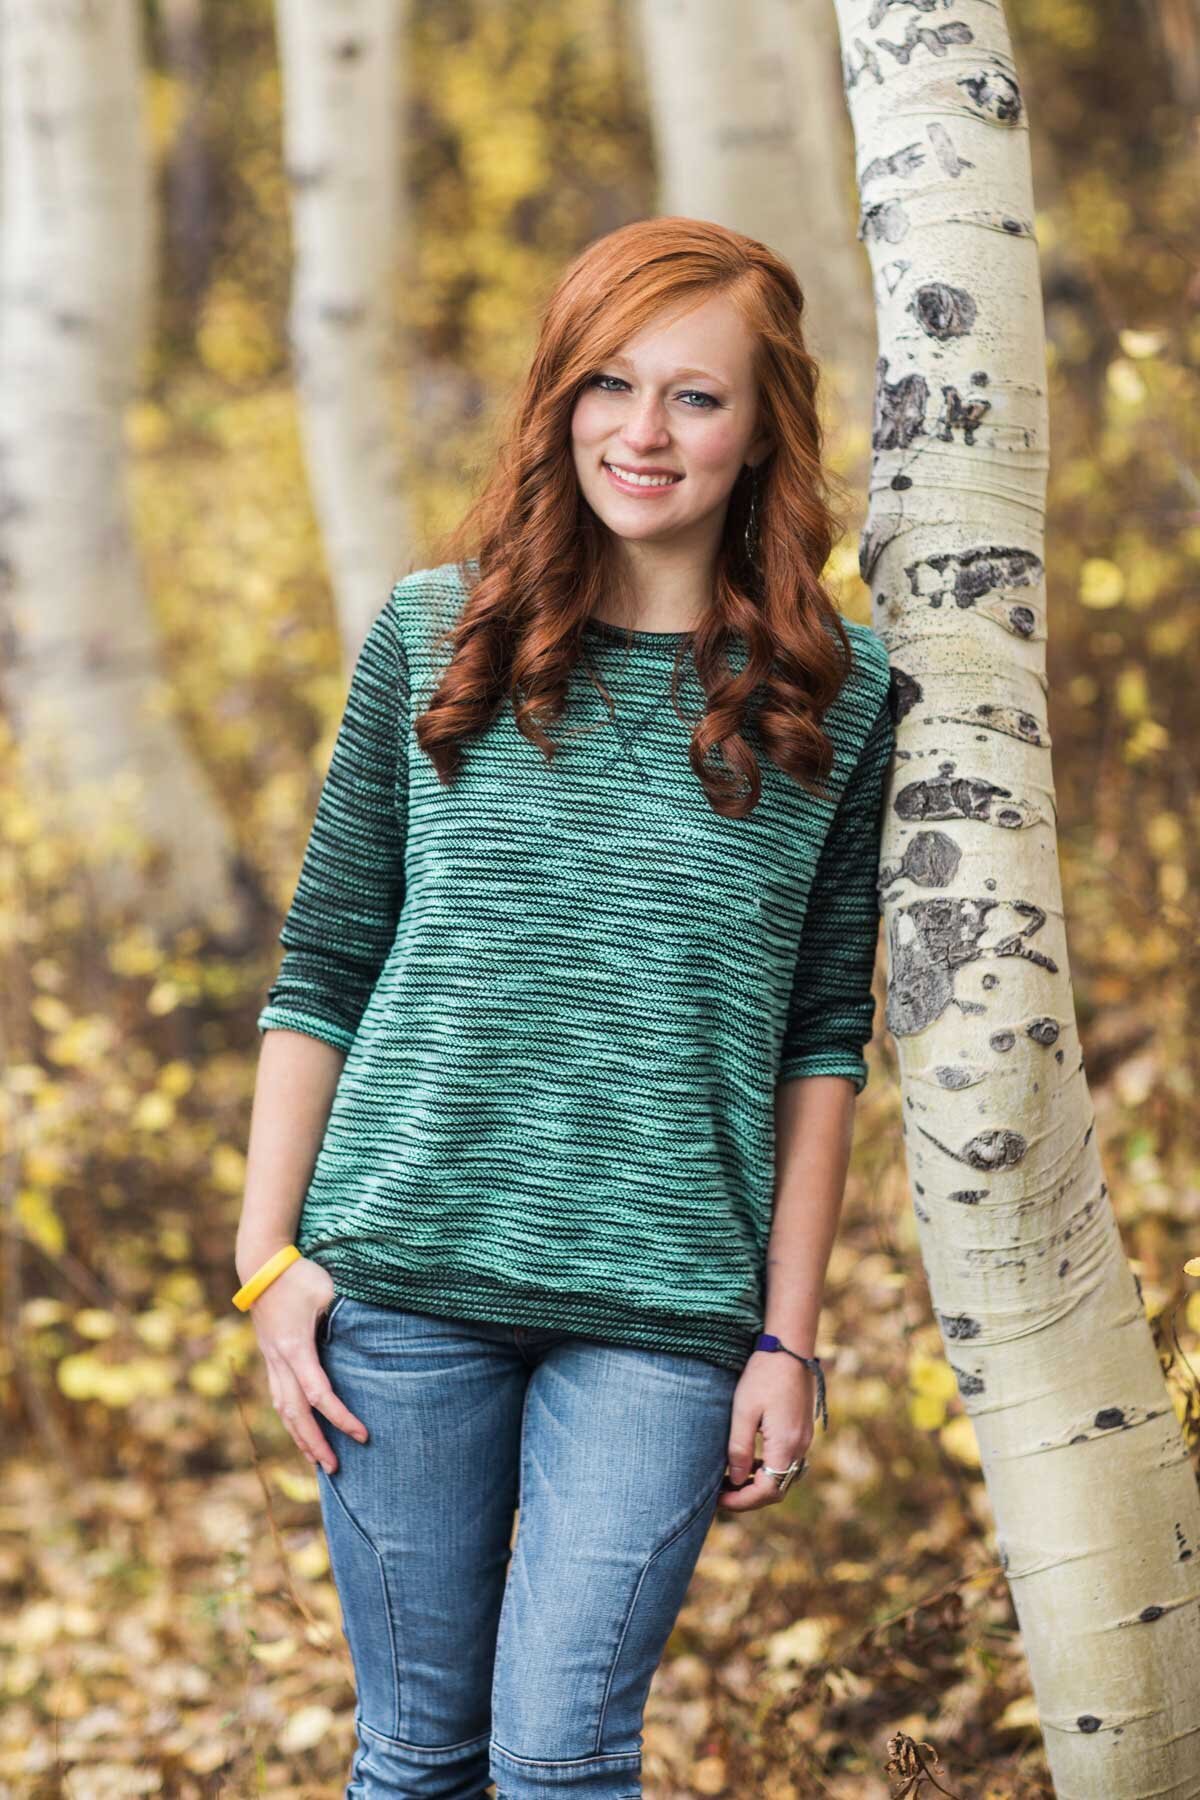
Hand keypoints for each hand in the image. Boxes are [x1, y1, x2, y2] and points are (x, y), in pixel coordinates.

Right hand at [244, 1255, 368, 1473]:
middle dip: (316, 1443)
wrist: (261, 1267)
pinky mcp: (271, 1358)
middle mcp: (280, 1361)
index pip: (319, 1394)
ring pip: (283, 1410)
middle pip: (296, 1413)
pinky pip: (279, 1397)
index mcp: (295, 1348)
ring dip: (300, 1438)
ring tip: (317, 1462)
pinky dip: (290, 1420)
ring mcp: (272, 1361)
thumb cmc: (299, 1277)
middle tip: (336, 1468)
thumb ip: (344, 1316)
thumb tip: (368, 1337)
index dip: (340, 1418)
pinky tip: (300, 1433)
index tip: (362, 1435)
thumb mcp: (328, 1292)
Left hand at [717, 1350, 814, 1511]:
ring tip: (730, 1480)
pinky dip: (768, 1468)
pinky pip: (786, 1461)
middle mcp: (800, 1447)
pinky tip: (749, 1460)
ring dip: (758, 1483)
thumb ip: (738, 1449)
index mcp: (785, 1445)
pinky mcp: (802, 1430)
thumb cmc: (763, 1375)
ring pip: (782, 1476)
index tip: (718, 1499)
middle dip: (749, 1496)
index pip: (767, 1491)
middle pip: (777, 1489)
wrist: (790, 1348)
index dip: (742, 1501)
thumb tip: (734, 1480)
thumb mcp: (743, 1411)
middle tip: (721, 1493)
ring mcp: (804, 1439)